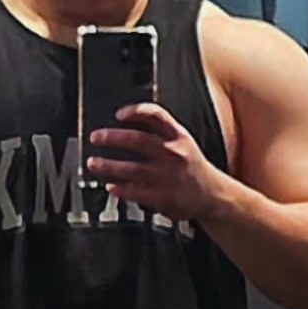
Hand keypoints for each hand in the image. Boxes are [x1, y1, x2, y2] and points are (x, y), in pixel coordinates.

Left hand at [87, 103, 224, 225]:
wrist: (213, 195)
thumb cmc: (192, 166)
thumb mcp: (183, 142)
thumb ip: (162, 132)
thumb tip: (129, 125)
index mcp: (178, 136)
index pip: (157, 116)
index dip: (136, 112)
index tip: (119, 114)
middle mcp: (173, 153)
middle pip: (138, 140)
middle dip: (113, 138)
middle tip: (96, 137)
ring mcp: (167, 176)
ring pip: (131, 168)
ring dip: (108, 165)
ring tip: (94, 163)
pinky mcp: (163, 197)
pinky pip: (135, 192)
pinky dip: (119, 189)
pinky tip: (110, 187)